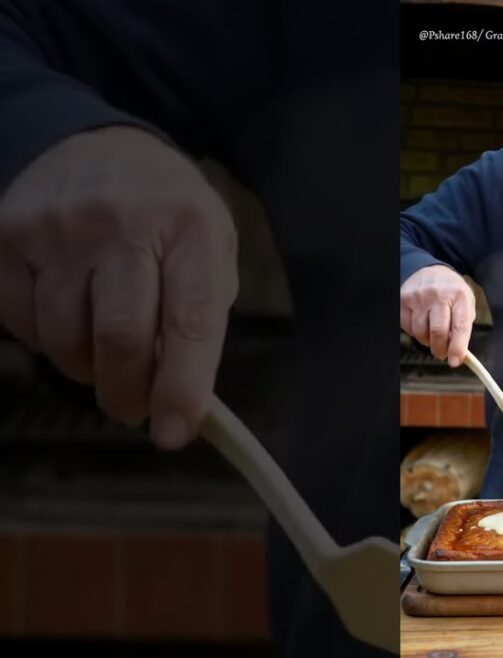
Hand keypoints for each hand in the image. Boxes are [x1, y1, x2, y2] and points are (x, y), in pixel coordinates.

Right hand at [0, 126, 237, 449]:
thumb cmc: (167, 216)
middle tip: (135, 409)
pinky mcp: (5, 237)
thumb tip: (182, 402)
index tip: (177, 432)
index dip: (183, 387)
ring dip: (87, 367)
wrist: (98, 147)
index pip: (190, 322)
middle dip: (129, 393)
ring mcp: (57, 227)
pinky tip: (68, 314)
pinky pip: (23, 323)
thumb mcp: (210, 251)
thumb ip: (200, 320)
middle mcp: (123, 223)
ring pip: (64, 339)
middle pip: (120, 338)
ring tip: (104, 349)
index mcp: (190, 227)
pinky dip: (48, 339)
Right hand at [400, 264, 475, 366]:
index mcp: (459, 296)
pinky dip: (415, 332)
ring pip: (420, 332)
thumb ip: (463, 327)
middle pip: (437, 331)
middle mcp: (439, 294)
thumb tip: (458, 352)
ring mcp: (419, 296)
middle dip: (440, 349)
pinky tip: (421, 323)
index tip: (455, 361)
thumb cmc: (451, 292)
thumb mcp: (466, 304)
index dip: (457, 347)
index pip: (460, 326)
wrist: (431, 271)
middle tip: (442, 353)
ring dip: (427, 340)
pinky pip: (407, 327)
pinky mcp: (403, 300)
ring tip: (432, 334)